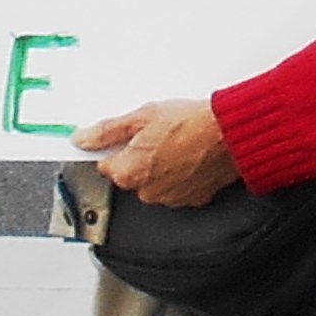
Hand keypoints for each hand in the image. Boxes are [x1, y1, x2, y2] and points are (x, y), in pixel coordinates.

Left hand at [75, 98, 239, 205]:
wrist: (233, 134)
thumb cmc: (192, 123)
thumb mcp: (141, 116)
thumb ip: (107, 131)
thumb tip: (83, 138)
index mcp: (127, 172)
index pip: (105, 164)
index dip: (116, 147)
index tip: (128, 137)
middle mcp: (146, 191)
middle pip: (131, 175)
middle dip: (140, 157)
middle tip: (158, 135)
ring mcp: (171, 198)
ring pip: (155, 182)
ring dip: (161, 167)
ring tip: (178, 143)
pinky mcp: (193, 198)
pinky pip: (178, 188)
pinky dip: (182, 175)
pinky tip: (191, 156)